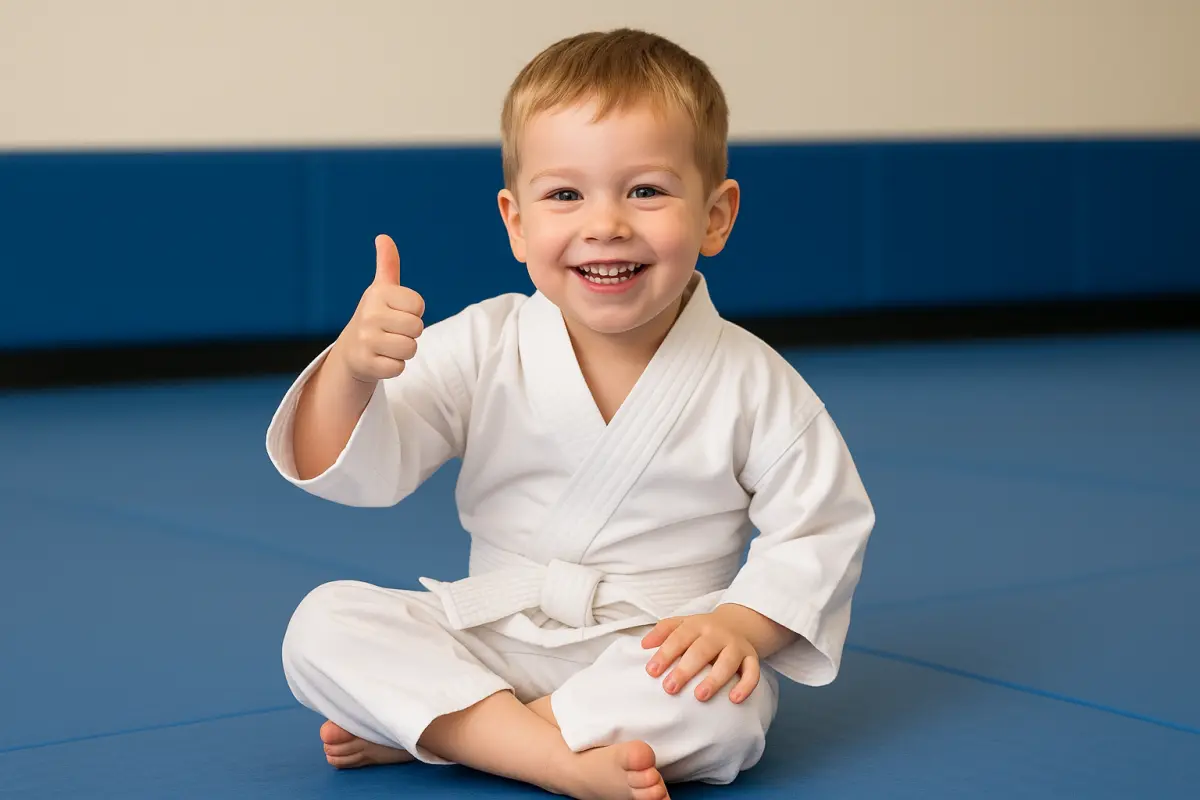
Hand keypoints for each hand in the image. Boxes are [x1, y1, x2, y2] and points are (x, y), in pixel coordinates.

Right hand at [332, 234, 425, 382]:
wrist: (352, 350)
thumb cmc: (375, 315)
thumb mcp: (381, 289)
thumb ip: (387, 264)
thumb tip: (383, 237)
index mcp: (378, 294)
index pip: (419, 306)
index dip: (413, 312)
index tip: (397, 312)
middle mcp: (370, 315)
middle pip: (417, 328)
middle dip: (411, 333)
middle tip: (393, 331)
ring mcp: (366, 340)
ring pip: (410, 349)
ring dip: (404, 351)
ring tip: (388, 345)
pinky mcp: (366, 364)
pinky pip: (399, 368)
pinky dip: (395, 366)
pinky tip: (381, 359)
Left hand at [641, 613, 760, 703]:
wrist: (737, 623)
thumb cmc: (701, 631)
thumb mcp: (682, 623)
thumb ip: (663, 631)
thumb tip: (643, 645)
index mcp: (697, 625)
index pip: (679, 637)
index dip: (665, 653)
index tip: (651, 671)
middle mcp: (718, 634)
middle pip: (701, 650)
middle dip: (685, 670)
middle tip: (670, 688)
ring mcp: (736, 646)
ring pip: (728, 661)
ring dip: (714, 678)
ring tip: (700, 696)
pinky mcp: (751, 658)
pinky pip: (753, 672)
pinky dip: (746, 685)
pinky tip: (734, 699)